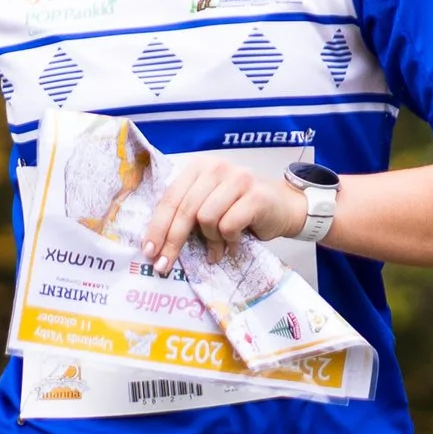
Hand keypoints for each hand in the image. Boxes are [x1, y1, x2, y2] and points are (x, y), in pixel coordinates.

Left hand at [138, 157, 303, 273]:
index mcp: (199, 167)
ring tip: (218, 249)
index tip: (149, 251)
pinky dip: (228, 241)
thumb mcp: (209, 204)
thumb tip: (157, 245)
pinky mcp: (256, 196)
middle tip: (165, 265)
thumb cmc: (240, 209)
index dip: (157, 227)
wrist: (283, 207)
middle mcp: (216, 168)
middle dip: (173, 241)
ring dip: (210, 240)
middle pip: (185, 209)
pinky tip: (233, 245)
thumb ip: (186, 214)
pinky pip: (228, 225)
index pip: (171, 198)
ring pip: (206, 218)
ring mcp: (238, 179)